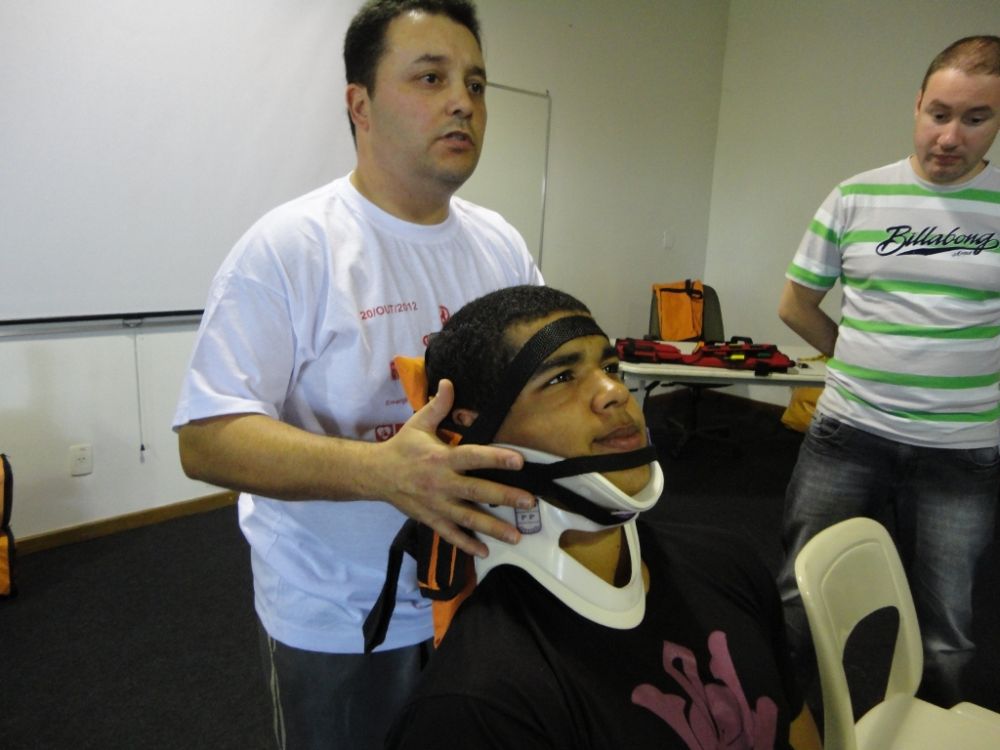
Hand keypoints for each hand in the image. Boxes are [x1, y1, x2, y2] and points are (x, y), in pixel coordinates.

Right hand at [377, 380, 534, 557]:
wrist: (375, 475)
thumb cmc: (402, 447)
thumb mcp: (418, 424)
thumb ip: (438, 405)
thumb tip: (449, 382)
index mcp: (441, 458)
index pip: (473, 457)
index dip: (497, 458)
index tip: (519, 460)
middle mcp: (442, 483)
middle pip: (477, 492)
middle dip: (505, 497)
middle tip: (530, 501)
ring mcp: (437, 505)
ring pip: (468, 519)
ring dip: (493, 528)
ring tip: (516, 535)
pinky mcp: (431, 519)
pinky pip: (451, 534)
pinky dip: (467, 545)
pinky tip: (484, 552)